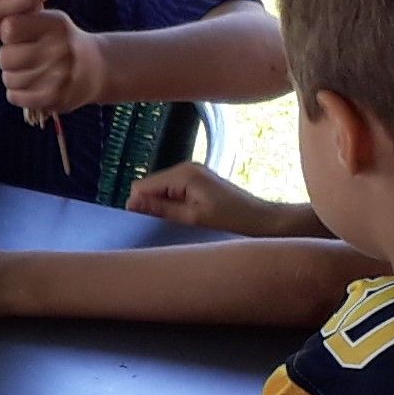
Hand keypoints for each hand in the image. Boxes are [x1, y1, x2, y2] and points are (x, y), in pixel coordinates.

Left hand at [0, 12, 104, 115]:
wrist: (95, 68)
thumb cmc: (59, 41)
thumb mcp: (39, 23)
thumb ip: (5, 24)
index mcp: (54, 24)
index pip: (9, 28)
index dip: (8, 34)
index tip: (20, 36)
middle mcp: (59, 48)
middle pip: (5, 56)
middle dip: (8, 58)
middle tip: (23, 57)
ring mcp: (58, 75)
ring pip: (9, 78)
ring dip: (12, 76)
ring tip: (28, 71)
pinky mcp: (55, 97)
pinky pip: (15, 96)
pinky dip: (17, 93)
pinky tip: (29, 86)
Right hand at [129, 162, 278, 233]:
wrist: (262, 219)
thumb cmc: (230, 220)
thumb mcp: (192, 218)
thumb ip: (160, 209)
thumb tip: (131, 203)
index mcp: (182, 174)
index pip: (142, 186)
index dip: (139, 206)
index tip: (148, 225)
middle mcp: (185, 168)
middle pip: (150, 187)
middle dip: (151, 206)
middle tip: (166, 226)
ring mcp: (193, 173)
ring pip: (161, 190)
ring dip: (163, 207)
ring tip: (179, 223)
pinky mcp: (199, 181)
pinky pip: (174, 191)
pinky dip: (174, 204)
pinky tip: (186, 217)